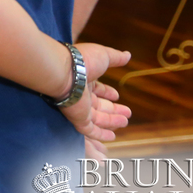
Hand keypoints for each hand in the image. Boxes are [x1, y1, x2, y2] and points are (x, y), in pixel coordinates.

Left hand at [60, 44, 131, 158]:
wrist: (65, 73)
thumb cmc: (82, 61)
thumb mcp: (104, 55)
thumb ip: (116, 57)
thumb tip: (128, 55)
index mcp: (86, 79)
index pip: (97, 89)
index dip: (107, 92)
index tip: (117, 95)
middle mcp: (82, 94)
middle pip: (100, 105)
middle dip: (113, 109)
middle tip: (127, 113)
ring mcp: (80, 108)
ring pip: (98, 118)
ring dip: (112, 121)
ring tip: (125, 122)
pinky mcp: (79, 119)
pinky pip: (91, 130)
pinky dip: (101, 134)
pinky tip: (112, 137)